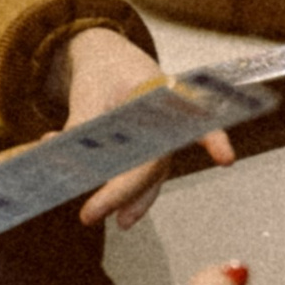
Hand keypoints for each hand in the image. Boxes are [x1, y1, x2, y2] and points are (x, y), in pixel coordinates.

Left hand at [59, 24, 236, 229]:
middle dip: (127, 193)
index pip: (186, 121)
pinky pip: (139, 178)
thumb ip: (79, 123)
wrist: (108, 61)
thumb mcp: (89, 91)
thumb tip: (57, 151)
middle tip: (91, 213)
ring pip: (150, 177)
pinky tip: (102, 209)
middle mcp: (168, 121)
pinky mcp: (147, 154)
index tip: (226, 156)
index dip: (213, 139)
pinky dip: (120, 195)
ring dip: (133, 202)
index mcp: (163, 94)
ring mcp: (160, 141)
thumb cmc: (106, 71)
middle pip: (155, 162)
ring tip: (117, 223)